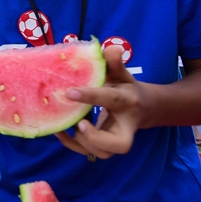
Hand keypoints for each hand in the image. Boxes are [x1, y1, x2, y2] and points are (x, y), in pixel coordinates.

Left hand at [54, 45, 144, 159]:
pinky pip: (88, 153)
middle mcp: (126, 126)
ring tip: (64, 123)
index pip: (111, 100)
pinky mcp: (105, 147)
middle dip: (97, 138)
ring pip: (103, 153)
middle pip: (121, 144)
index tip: (70, 92)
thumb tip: (111, 48)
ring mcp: (116, 140)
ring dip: (80, 141)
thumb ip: (114, 63)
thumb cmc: (125, 88)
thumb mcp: (122, 74)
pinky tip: (59, 130)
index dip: (91, 96)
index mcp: (128, 102)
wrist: (141, 108)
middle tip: (80, 124)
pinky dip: (71, 144)